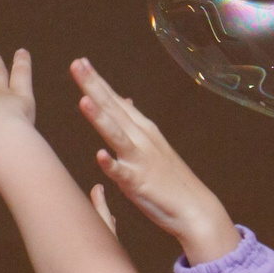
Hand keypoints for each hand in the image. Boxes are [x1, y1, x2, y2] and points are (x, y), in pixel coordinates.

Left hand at [74, 58, 240, 262]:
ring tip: (83, 100)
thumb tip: (124, 101)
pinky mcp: (139, 184)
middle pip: (113, 110)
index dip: (98, 82)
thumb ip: (134, 123)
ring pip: (116, 135)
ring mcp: (140, 161)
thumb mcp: (153, 144)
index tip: (81, 62)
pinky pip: (122, 174)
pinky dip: (112, 165)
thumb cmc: (171, 180)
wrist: (196, 210)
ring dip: (100, 118)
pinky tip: (100, 156)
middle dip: (94, 87)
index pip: (116, 101)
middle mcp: (141, 139)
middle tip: (77, 65)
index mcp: (142, 130)